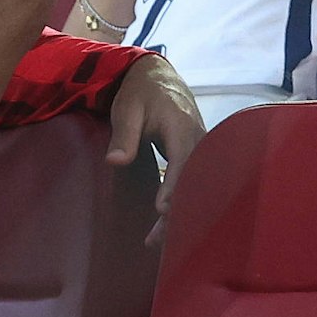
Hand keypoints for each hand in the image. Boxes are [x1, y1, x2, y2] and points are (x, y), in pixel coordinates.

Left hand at [106, 53, 204, 244]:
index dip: (174, 186)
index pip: (182, 160)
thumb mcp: (127, 109)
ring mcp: (199, 146)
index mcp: (181, 125)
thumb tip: (116, 162)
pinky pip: (193, 180)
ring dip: (181, 211)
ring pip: (196, 184)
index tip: (163, 210)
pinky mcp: (196, 154)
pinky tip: (168, 222)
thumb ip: (124, 135)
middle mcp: (197, 137)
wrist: (157, 76)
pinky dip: (182, 201)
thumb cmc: (140, 92)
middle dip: (178, 211)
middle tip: (156, 239)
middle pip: (193, 180)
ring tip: (159, 240)